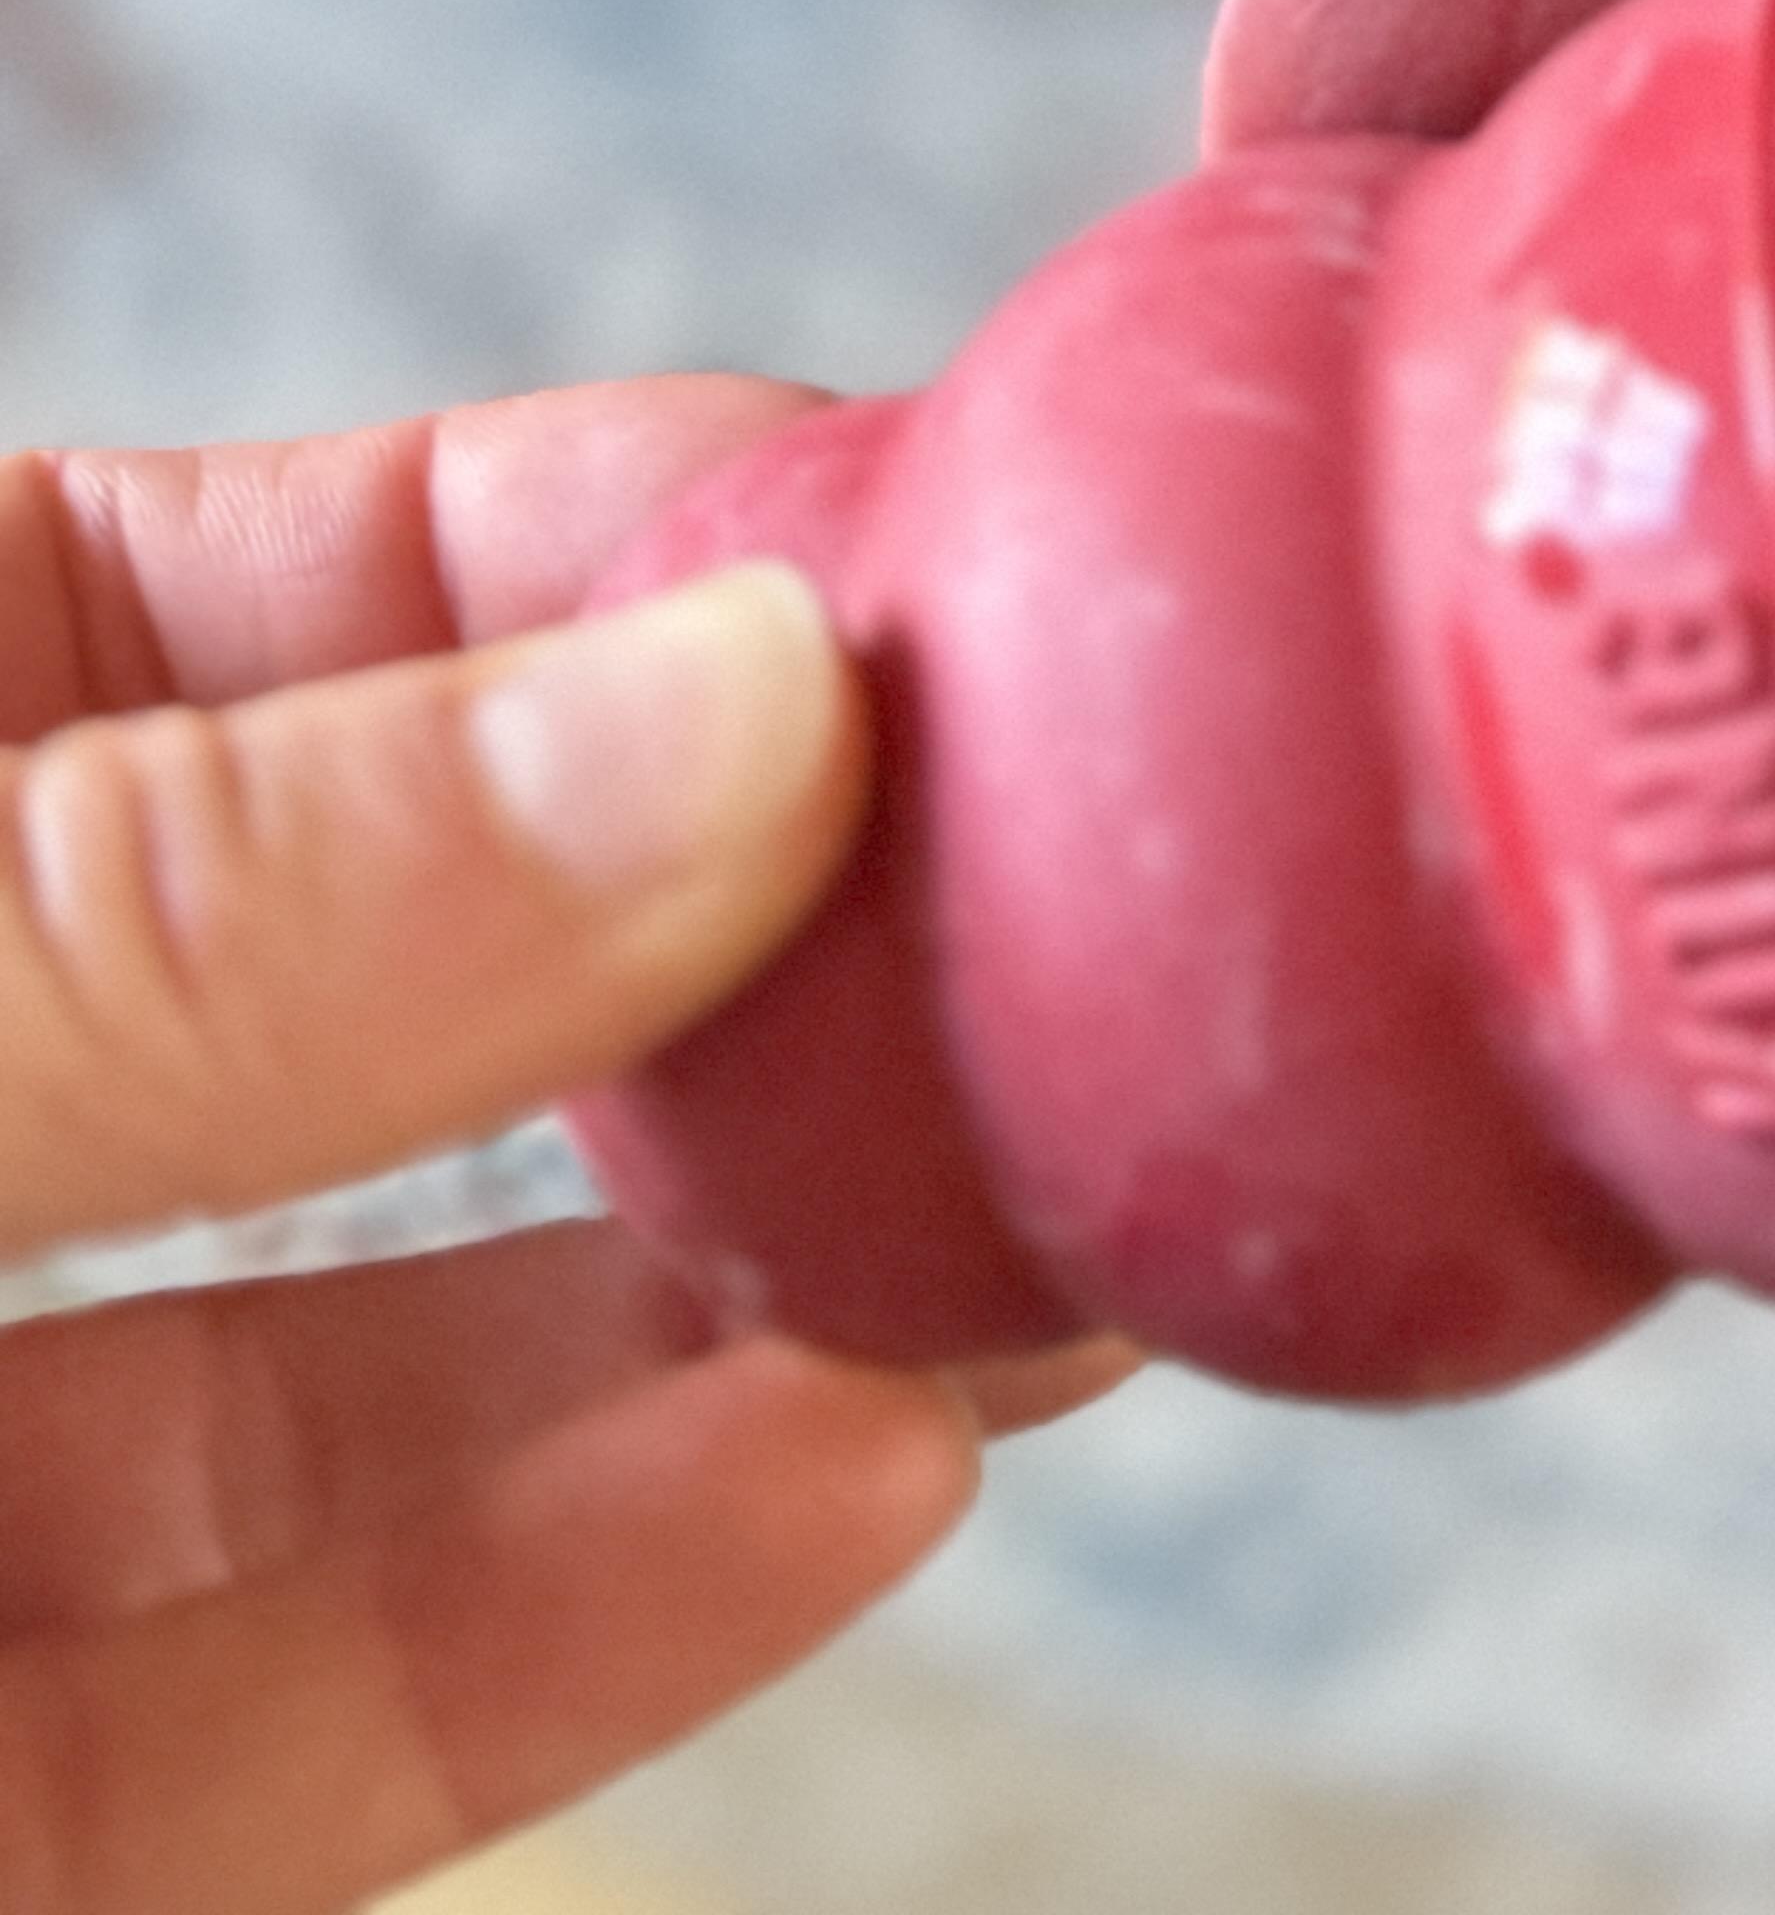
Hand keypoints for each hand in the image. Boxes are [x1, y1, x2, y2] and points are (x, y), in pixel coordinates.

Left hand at [0, 378, 1103, 1913]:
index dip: (567, 552)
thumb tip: (742, 712)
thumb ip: (195, 916)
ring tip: (1058, 1228)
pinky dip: (566, 1611)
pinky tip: (847, 1478)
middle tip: (1086, 906)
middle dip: (721, 944)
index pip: (199, 607)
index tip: (930, 549)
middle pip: (344, 991)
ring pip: (336, 1380)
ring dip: (718, 1303)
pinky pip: (255, 1720)